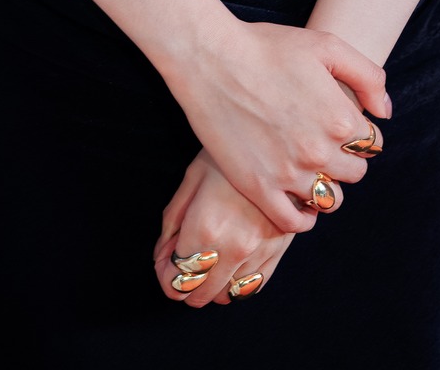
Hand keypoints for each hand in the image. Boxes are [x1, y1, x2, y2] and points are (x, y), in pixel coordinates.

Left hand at [153, 152, 294, 307]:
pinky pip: (253, 287)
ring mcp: (258, 253)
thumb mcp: (192, 178)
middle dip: (185, 285)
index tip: (165, 263)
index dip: (165, 276)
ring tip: (208, 263)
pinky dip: (237, 286)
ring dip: (211, 286)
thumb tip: (162, 254)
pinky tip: (230, 267)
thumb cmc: (229, 155)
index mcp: (204, 229)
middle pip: (199, 295)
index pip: (176, 280)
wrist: (278, 144)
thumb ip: (172, 221)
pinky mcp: (278, 251)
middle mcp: (232, 249)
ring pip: (226, 296)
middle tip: (183, 264)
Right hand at [162, 17, 387, 235]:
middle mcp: (320, 152)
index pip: (372, 143)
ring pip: (330, 201)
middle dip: (346, 158)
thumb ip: (368, 76)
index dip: (360, 132)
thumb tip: (383, 113)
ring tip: (312, 169)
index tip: (342, 124)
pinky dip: (302, 216)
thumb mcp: (326, 44)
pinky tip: (297, 198)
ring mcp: (289, 174)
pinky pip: (294, 221)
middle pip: (355, 173)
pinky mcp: (259, 188)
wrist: (211, 59)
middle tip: (325, 143)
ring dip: (328, 187)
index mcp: (340, 118)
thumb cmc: (267, 47)